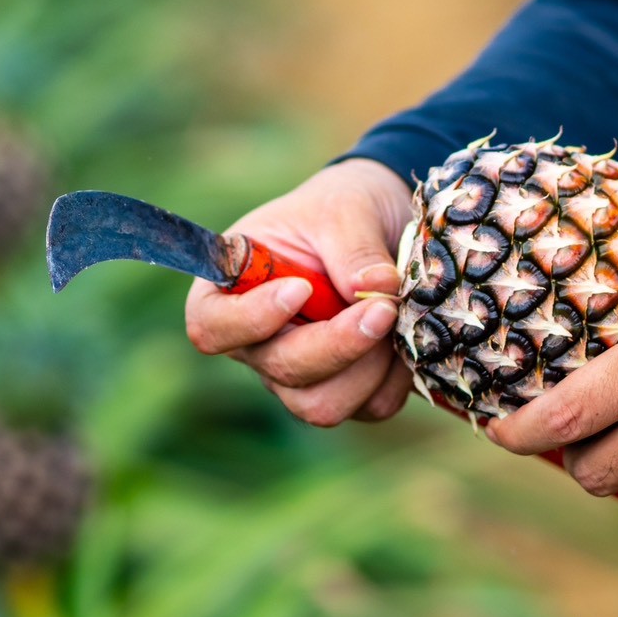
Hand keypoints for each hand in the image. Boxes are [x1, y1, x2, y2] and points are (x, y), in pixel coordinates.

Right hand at [184, 158, 415, 425]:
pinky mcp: (345, 390)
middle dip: (338, 344)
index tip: (300, 288)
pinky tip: (406, 335)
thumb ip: (353, 247)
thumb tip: (376, 289)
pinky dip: (397, 376)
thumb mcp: (344, 209)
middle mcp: (258, 343)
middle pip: (282, 371)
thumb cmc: (341, 209)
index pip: (210, 327)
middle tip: (384, 306)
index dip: (250, 320)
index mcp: (231, 291)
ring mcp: (299, 374)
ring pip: (322, 405)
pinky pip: (370, 406)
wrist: (380, 224)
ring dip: (369, 367)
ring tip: (396, 314)